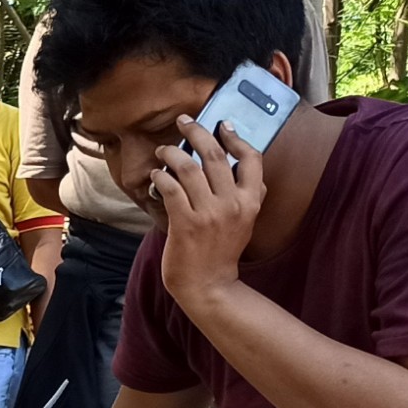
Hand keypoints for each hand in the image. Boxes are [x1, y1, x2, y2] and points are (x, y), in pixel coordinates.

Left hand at [150, 116, 264, 308]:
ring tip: (164, 150)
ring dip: (172, 153)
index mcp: (250, 201)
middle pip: (214, 155)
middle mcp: (232, 204)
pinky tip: (156, 175)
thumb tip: (251, 168)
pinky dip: (161, 176)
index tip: (221, 125)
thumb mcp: (247, 222)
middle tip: (184, 122)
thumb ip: (251, 196)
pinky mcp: (185, 223)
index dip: (236, 137)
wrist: (209, 285)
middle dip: (197, 131)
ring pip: (189, 167)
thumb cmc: (223, 252)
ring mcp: (208, 214)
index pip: (251, 158)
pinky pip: (171, 188)